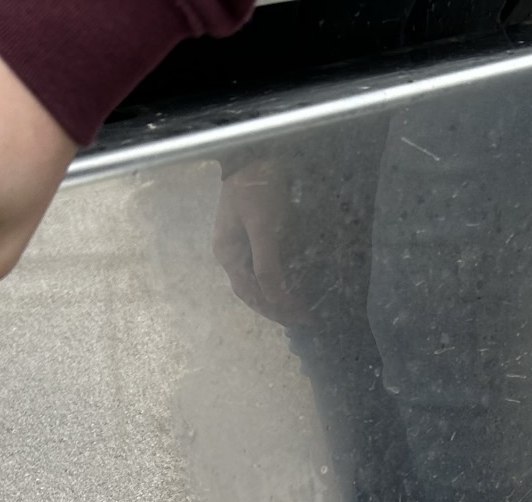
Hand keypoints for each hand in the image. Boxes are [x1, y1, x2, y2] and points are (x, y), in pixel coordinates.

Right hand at [212, 158, 316, 327]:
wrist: (256, 150)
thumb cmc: (257, 186)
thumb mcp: (262, 226)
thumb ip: (267, 264)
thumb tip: (275, 298)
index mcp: (227, 253)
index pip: (251, 292)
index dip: (275, 308)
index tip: (299, 318)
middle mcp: (232, 252)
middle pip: (253, 290)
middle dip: (277, 307)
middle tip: (303, 320)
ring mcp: (241, 243)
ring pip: (259, 280)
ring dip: (279, 296)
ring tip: (300, 309)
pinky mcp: (254, 233)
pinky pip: (266, 265)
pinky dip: (280, 278)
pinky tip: (294, 284)